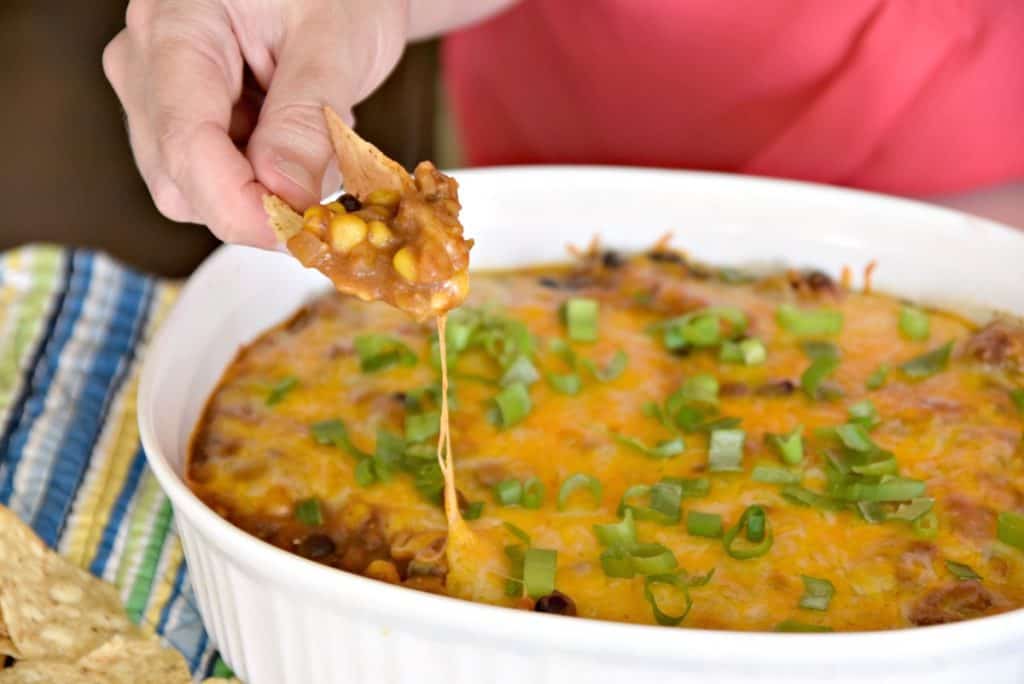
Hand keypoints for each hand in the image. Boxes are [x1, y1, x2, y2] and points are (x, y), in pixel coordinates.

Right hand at [103, 0, 407, 246]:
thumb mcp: (338, 40)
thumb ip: (307, 120)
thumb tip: (284, 197)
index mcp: (175, 27)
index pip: (186, 146)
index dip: (241, 208)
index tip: (298, 233)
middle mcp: (145, 62)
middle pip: (181, 181)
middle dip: (256, 203)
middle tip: (326, 179)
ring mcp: (154, 92)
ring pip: (193, 190)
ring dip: (261, 191)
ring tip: (311, 135)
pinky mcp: (176, 116)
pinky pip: (209, 178)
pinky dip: (260, 180)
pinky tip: (292, 137)